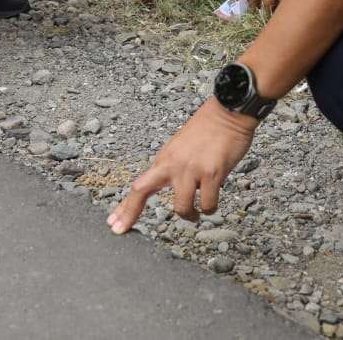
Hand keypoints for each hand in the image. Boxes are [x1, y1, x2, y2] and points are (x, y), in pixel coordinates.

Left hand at [108, 98, 257, 232]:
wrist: (228, 113)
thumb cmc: (209, 129)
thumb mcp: (181, 148)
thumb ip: (173, 168)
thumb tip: (171, 187)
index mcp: (165, 159)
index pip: (139, 185)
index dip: (125, 207)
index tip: (114, 222)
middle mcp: (173, 164)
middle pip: (141, 190)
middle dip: (129, 213)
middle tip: (122, 229)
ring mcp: (191, 169)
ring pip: (181, 208)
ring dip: (189, 216)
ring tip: (196, 213)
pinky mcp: (211, 173)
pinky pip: (208, 204)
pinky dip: (210, 207)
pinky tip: (213, 201)